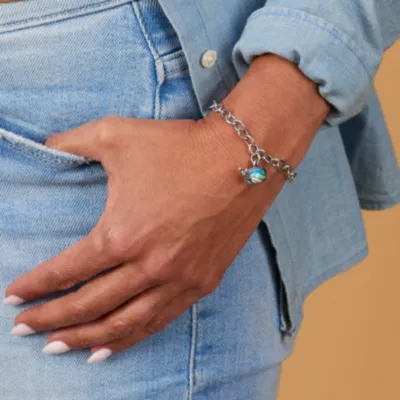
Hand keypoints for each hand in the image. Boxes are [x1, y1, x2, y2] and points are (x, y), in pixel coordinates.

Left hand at [4, 114, 282, 362]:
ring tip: (61, 347)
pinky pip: (160, 320)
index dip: (36, 286)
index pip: (67, 271)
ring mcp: (179, 280)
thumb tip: (46, 144)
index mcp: (123, 234)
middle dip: (51, 320)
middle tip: (25, 328)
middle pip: (89, 306)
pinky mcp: (203, 282)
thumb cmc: (180, 146)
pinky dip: (132, 336)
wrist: (241, 157)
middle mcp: (149, 266)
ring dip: (88, 339)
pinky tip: (113, 345)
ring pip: (124, 324)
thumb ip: (72, 141)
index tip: (14, 297)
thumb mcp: (117, 134)